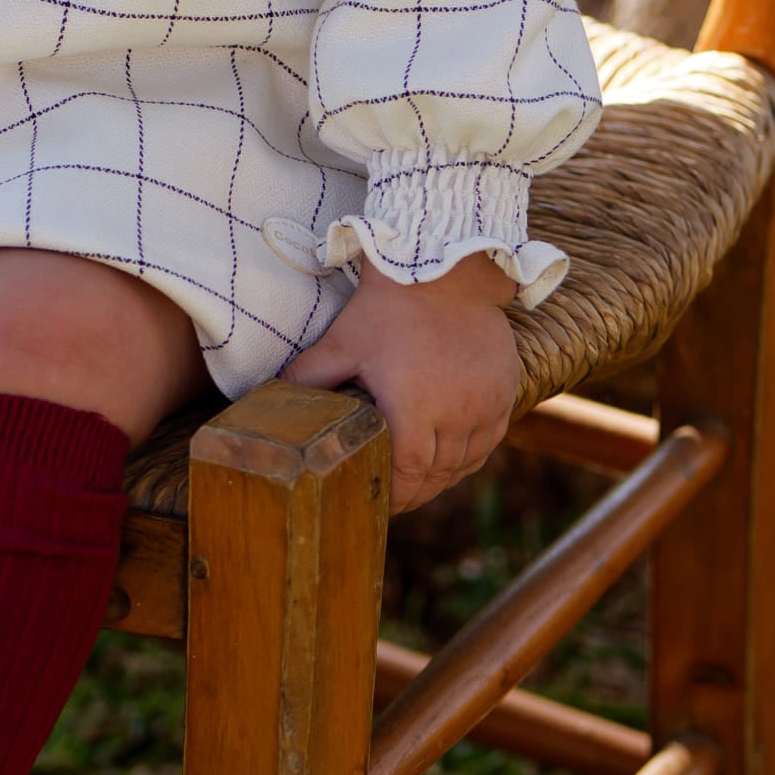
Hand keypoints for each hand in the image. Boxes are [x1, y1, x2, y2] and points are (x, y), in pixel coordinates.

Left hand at [288, 249, 519, 513]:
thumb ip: (308, 377)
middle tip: (394, 498)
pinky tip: (452, 458)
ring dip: (443, 477)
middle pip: (436, 475)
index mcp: (413, 409)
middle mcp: (455, 413)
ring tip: (420, 483)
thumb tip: (269, 397)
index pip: (406, 474)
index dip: (393, 496)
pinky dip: (470, 455)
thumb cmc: (388, 306)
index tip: (377, 504)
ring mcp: (485, 404)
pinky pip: (490, 439)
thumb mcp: (342, 343)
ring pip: (465, 462)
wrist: (445, 270)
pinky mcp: (504, 391)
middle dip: (414, 492)